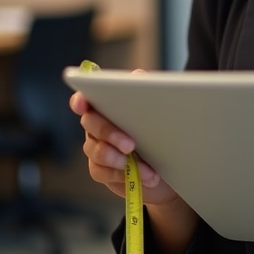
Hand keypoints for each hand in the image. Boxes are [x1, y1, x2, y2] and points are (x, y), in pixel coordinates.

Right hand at [69, 80, 180, 207]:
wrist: (172, 166)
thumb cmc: (161, 131)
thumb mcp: (158, 107)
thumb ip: (145, 88)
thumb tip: (137, 76)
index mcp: (107, 106)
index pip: (86, 99)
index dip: (80, 100)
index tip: (83, 104)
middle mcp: (97, 126)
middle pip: (91, 124)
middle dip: (109, 134)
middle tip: (131, 144)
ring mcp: (97, 148)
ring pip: (96, 152)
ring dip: (120, 160)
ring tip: (145, 168)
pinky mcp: (102, 170)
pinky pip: (103, 172)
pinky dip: (125, 176)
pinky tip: (147, 178)